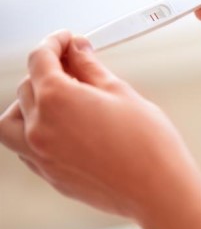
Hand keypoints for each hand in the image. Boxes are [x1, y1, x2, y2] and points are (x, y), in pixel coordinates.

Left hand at [0, 31, 200, 219]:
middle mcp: (40, 127)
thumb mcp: (122, 93)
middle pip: (27, 86)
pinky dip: (34, 130)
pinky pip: (24, 147)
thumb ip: (91, 70)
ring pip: (12, 120)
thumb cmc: (148, 145)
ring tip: (57, 98)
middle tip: (75, 64)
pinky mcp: (50, 175)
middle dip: (48, 69)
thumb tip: (78, 53)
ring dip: (28, 103)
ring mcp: (41, 155)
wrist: (158, 189)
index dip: (54, 42)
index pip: (41, 59)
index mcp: (57, 100)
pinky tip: (61, 125)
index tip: (66, 39)